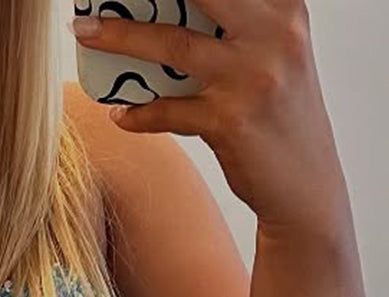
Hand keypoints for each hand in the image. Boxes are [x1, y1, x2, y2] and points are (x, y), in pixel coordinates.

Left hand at [71, 1, 352, 238]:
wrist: (305, 187)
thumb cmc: (278, 116)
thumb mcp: (275, 54)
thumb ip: (238, 24)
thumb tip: (166, 8)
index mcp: (286, 7)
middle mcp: (275, 33)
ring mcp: (252, 77)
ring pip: (172, 44)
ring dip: (120, 36)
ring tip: (84, 30)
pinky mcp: (230, 122)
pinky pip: (168, 111)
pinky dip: (139, 113)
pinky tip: (119, 113)